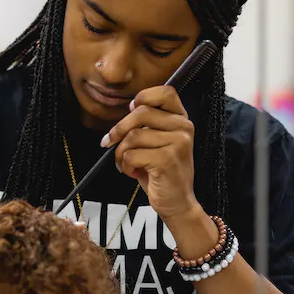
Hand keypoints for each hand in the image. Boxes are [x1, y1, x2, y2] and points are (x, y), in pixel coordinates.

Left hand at [104, 86, 198, 221]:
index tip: (131, 111)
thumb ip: (148, 124)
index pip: (166, 92)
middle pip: (141, 113)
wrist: (177, 202)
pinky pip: (132, 154)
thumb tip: (126, 113)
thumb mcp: (158, 142)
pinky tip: (132, 172)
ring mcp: (177, 143)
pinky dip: (125, 165)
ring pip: (133, 136)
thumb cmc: (162, 171)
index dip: (144, 96)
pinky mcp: (167, 160)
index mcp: (182, 119)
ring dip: (121, 153)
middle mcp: (184, 127)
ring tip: (125, 163)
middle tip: (109, 142)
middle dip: (119, 129)